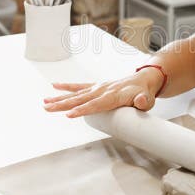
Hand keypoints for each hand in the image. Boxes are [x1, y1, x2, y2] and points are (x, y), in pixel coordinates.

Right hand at [42, 67, 164, 117]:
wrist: (145, 79)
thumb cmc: (145, 93)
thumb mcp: (148, 100)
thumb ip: (144, 102)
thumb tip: (140, 101)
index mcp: (114, 95)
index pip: (96, 105)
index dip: (83, 110)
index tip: (69, 115)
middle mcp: (103, 90)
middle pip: (81, 99)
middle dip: (64, 105)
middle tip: (48, 109)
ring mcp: (99, 87)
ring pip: (76, 94)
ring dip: (60, 98)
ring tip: (45, 103)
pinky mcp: (97, 86)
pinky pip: (79, 86)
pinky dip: (67, 86)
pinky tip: (54, 87)